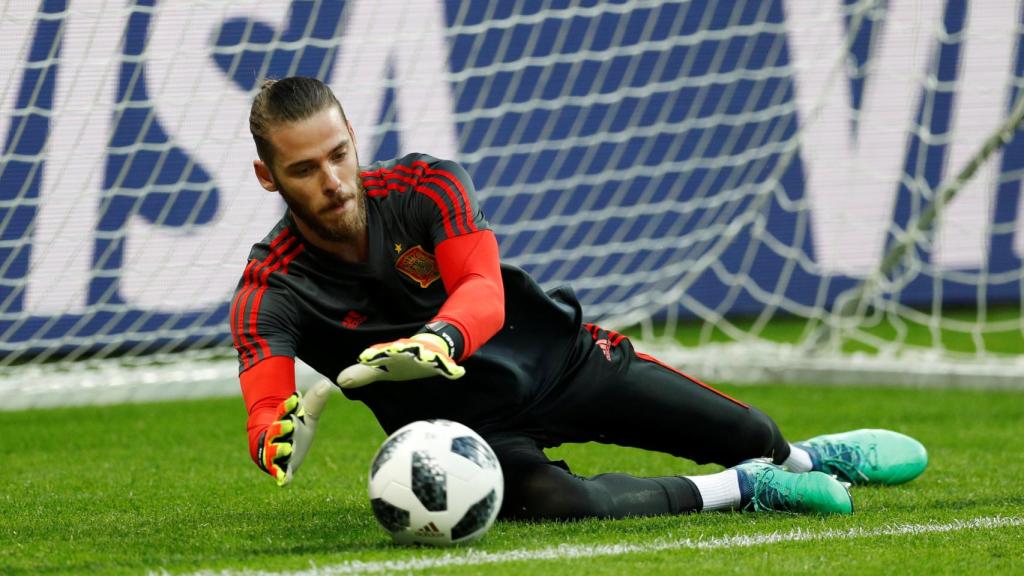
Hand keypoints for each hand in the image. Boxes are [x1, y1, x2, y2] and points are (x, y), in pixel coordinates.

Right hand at [256, 380, 333, 485]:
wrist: (280, 446)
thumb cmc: (295, 429)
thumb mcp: (307, 415)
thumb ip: (315, 401)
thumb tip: (326, 382)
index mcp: (283, 420)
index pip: (284, 410)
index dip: (289, 405)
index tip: (296, 398)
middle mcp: (276, 436)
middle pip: (276, 430)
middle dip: (282, 428)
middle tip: (290, 424)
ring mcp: (275, 452)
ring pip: (274, 450)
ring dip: (279, 450)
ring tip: (288, 449)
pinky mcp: (279, 467)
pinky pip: (279, 472)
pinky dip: (281, 476)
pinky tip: (284, 481)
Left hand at [336, 333, 464, 388]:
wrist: (431, 345)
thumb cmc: (403, 359)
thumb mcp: (383, 367)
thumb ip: (363, 374)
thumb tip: (339, 380)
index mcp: (393, 352)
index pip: (381, 353)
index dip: (373, 355)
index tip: (364, 357)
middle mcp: (410, 351)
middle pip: (405, 349)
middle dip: (401, 349)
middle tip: (396, 349)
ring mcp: (427, 354)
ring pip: (427, 354)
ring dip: (428, 355)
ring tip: (428, 358)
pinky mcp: (441, 361)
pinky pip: (448, 365)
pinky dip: (453, 369)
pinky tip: (458, 373)